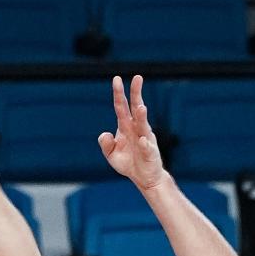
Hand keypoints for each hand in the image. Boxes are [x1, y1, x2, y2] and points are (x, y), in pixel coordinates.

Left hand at [97, 75, 165, 190]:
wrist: (144, 177)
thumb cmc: (128, 163)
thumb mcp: (111, 155)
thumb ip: (105, 144)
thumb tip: (104, 134)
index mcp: (125, 126)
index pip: (121, 107)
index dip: (118, 94)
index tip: (117, 79)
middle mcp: (136, 129)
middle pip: (135, 108)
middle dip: (136, 93)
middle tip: (137, 78)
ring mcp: (145, 139)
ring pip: (143, 125)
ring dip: (142, 117)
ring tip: (141, 107)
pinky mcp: (150, 153)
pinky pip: (147, 147)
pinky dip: (144, 144)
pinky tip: (142, 141)